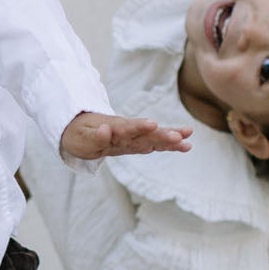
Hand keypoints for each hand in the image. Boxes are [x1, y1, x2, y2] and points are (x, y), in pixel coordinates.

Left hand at [60, 110, 190, 162]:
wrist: (81, 129)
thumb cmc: (80, 134)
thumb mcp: (81, 138)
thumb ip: (94, 136)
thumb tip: (105, 129)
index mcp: (114, 128)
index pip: (129, 128)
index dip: (140, 127)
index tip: (153, 125)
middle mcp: (127, 131)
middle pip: (146, 134)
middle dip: (162, 135)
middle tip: (180, 136)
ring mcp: (133, 136)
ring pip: (153, 137)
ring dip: (169, 138)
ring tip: (188, 140)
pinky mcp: (136, 142)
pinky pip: (153, 144)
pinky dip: (167, 145)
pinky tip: (184, 145)